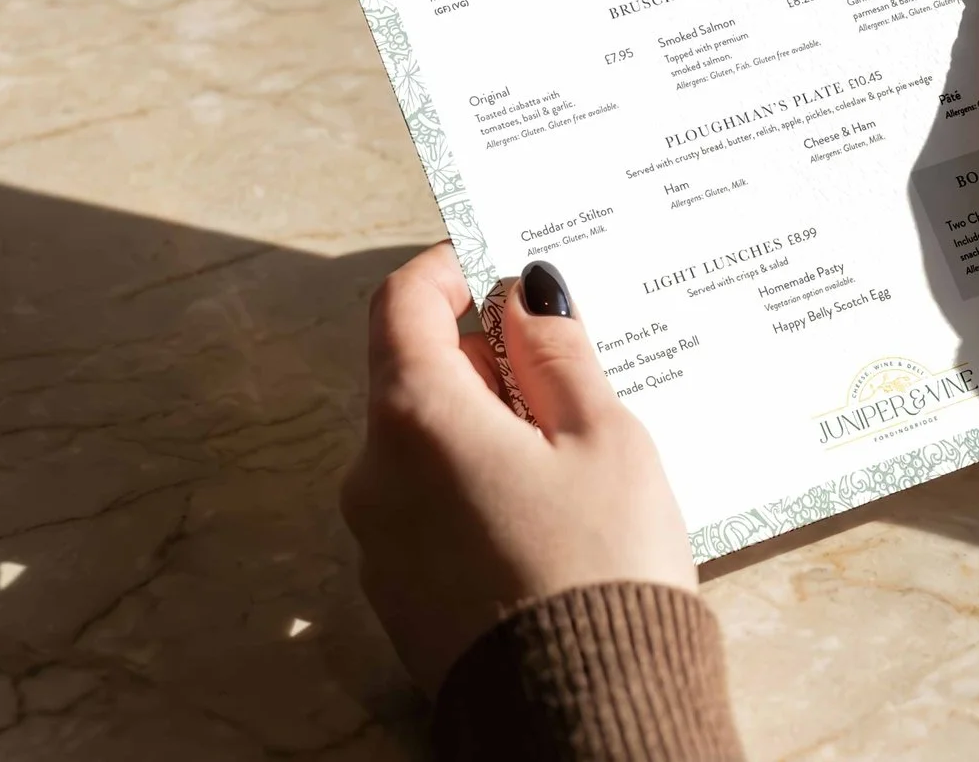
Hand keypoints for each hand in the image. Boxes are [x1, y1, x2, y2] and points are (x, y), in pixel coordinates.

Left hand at [340, 245, 694, 691]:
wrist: (585, 716)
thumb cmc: (602, 567)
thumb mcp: (604, 437)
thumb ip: (558, 353)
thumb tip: (528, 296)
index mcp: (417, 417)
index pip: (402, 304)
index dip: (448, 270)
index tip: (496, 263)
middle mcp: (375, 474)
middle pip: (411, 377)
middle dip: (481, 357)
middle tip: (564, 363)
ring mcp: (378, 542)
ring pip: (421, 447)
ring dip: (481, 425)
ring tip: (572, 447)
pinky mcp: (401, 595)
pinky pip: (429, 508)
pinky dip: (475, 485)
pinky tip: (548, 510)